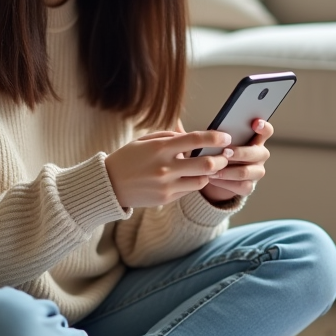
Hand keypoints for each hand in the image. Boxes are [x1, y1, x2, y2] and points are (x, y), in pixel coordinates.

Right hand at [105, 130, 232, 208]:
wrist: (109, 185)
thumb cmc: (128, 158)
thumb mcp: (146, 141)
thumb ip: (170, 137)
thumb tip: (193, 138)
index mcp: (160, 149)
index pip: (195, 140)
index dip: (215, 138)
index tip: (226, 137)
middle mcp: (165, 168)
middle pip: (206, 164)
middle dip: (221, 159)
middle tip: (226, 155)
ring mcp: (166, 186)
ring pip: (202, 180)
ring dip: (209, 174)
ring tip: (210, 167)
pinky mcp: (166, 199)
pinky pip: (189, 190)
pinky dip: (194, 182)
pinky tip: (192, 176)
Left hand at [200, 119, 272, 202]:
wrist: (216, 174)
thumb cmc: (220, 151)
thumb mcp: (222, 142)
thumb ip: (223, 137)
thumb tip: (215, 134)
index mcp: (256, 140)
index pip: (266, 131)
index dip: (263, 127)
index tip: (254, 123)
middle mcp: (260, 155)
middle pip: (256, 153)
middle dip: (240, 153)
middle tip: (224, 152)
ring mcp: (257, 171)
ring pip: (246, 172)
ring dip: (228, 171)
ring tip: (213, 170)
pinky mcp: (250, 186)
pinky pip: (240, 186)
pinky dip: (224, 182)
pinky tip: (213, 178)